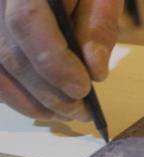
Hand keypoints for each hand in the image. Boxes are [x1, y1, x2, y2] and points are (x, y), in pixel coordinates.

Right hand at [0, 0, 122, 120]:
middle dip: (49, 93)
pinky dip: (20, 96)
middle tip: (82, 112)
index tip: (83, 89)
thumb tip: (95, 72)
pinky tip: (46, 105)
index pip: (27, 21)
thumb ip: (99, 27)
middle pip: (10, 54)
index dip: (53, 62)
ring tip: (67, 114)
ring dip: (33, 102)